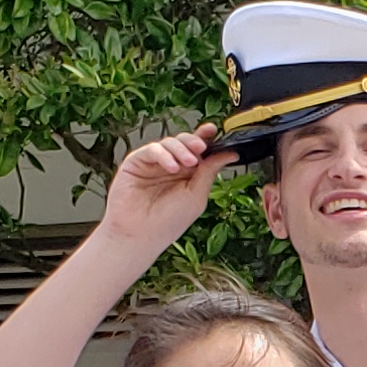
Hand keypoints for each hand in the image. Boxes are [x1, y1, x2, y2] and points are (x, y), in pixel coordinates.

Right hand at [103, 125, 233, 252]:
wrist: (140, 235)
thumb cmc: (168, 222)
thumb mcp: (197, 195)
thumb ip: (210, 172)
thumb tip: (229, 154)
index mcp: (187, 175)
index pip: (198, 151)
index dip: (205, 138)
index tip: (213, 131)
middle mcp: (171, 167)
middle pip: (184, 143)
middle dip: (194, 141)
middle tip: (201, 147)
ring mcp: (153, 164)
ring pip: (169, 143)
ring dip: (181, 150)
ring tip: (189, 163)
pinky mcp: (136, 162)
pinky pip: (152, 150)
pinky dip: (164, 155)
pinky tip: (171, 167)